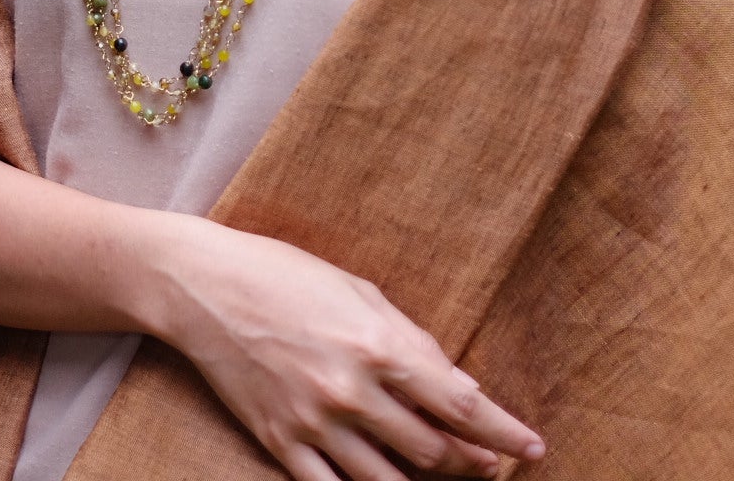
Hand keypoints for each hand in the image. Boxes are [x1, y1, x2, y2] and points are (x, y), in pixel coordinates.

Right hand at [156, 220, 545, 478]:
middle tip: (491, 466)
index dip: (505, 434)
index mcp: (377, 344)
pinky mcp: (282, 442)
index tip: (532, 448)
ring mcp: (315, 422)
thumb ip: (410, 339)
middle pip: (434, 451)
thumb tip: (461, 386)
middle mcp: (352, 390)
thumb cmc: (281, 272)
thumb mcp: (355, 288)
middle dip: (473, 464)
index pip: (461, 406)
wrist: (201, 285)